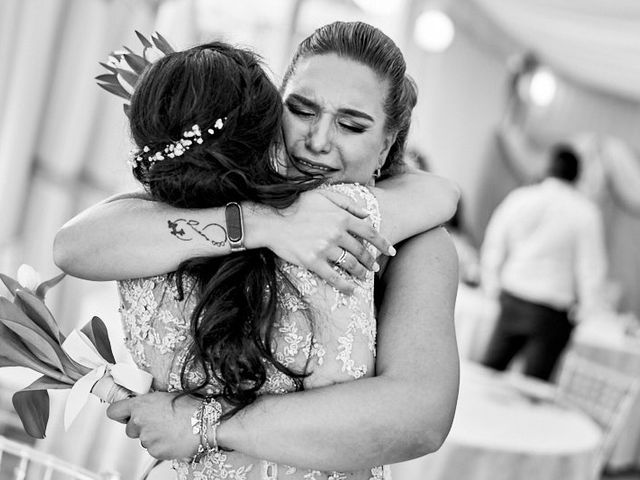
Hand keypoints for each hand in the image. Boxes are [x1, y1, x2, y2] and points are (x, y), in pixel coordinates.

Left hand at [106, 392, 199, 459]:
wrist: (205, 424)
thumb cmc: (191, 407)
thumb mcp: (168, 395)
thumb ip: (150, 401)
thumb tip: (145, 404)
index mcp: (141, 405)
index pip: (114, 411)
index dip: (119, 413)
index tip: (124, 413)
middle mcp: (139, 422)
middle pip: (129, 428)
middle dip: (140, 426)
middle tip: (157, 421)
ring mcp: (146, 439)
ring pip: (143, 439)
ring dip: (152, 435)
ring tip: (170, 428)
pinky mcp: (155, 452)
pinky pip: (153, 449)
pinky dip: (161, 445)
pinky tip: (172, 437)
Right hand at [263, 190, 394, 293]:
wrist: (272, 221)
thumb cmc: (297, 205)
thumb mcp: (323, 195)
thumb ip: (347, 203)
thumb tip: (366, 214)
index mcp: (341, 217)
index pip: (369, 232)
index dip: (383, 243)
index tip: (391, 251)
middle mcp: (337, 233)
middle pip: (362, 251)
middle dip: (371, 261)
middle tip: (374, 267)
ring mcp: (325, 249)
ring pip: (351, 264)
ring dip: (361, 273)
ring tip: (364, 276)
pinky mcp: (314, 262)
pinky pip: (335, 277)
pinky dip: (346, 285)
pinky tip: (352, 290)